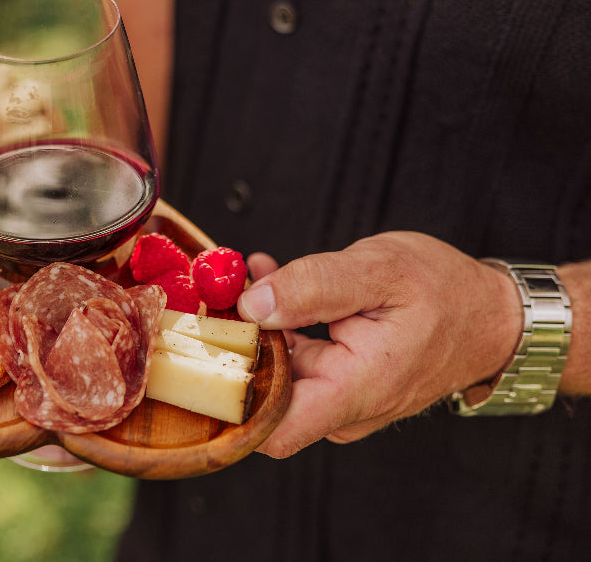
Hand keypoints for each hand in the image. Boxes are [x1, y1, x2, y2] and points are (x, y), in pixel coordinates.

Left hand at [238, 232, 522, 457]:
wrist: (490, 315)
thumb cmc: (446, 292)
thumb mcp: (380, 269)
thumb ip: (313, 285)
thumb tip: (252, 304)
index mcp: (355, 388)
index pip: (272, 430)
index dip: (230, 397)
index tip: (211, 345)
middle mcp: (343, 407)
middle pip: (262, 395)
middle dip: (234, 345)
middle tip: (219, 291)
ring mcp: (339, 399)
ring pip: (274, 372)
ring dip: (253, 326)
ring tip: (246, 276)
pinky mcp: (337, 382)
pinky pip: (291, 359)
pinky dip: (275, 322)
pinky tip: (269, 281)